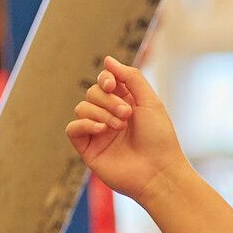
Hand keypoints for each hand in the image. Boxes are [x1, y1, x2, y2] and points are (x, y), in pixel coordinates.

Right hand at [67, 55, 189, 207]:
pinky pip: (72, 128)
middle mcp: (109, 116)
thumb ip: (130, 77)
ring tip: (119, 127)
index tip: (114, 84)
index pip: (104, 82)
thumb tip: (107, 60)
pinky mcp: (87, 148)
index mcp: (125, 103)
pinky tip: (102, 130)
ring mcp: (97, 132)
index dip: (105, 79)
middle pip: (92, 93)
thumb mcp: (150, 100)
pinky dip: (85, 124)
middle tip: (127, 115)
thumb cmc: (159, 138)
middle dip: (107, 100)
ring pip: (81, 108)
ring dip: (100, 113)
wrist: (158, 172)